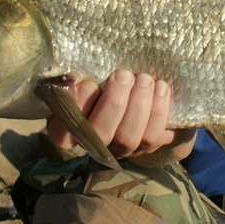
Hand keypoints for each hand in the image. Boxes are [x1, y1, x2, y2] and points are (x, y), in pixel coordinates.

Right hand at [46, 70, 189, 159]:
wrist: (133, 93)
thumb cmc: (100, 83)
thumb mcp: (83, 81)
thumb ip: (76, 82)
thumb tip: (74, 79)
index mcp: (68, 132)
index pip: (63, 133)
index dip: (76, 109)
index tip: (86, 82)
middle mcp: (94, 145)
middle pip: (101, 134)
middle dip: (114, 103)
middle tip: (124, 75)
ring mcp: (120, 149)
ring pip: (129, 138)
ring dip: (139, 105)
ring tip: (145, 79)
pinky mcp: (146, 146)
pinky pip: (153, 137)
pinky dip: (159, 111)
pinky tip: (161, 87)